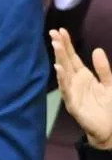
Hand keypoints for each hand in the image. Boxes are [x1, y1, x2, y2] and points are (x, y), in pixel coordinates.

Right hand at [51, 28, 111, 148]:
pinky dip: (62, 79)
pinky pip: (66, 89)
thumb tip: (97, 50)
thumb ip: (103, 68)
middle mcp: (75, 83)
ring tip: (55, 45)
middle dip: (60, 47)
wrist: (109, 128)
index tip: (60, 31)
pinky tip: (58, 68)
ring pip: (64, 73)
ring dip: (59, 59)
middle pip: (66, 61)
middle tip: (53, 32)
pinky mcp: (72, 104)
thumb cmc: (108, 107)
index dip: (67, 44)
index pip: (72, 57)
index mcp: (83, 76)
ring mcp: (72, 93)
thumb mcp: (109, 82)